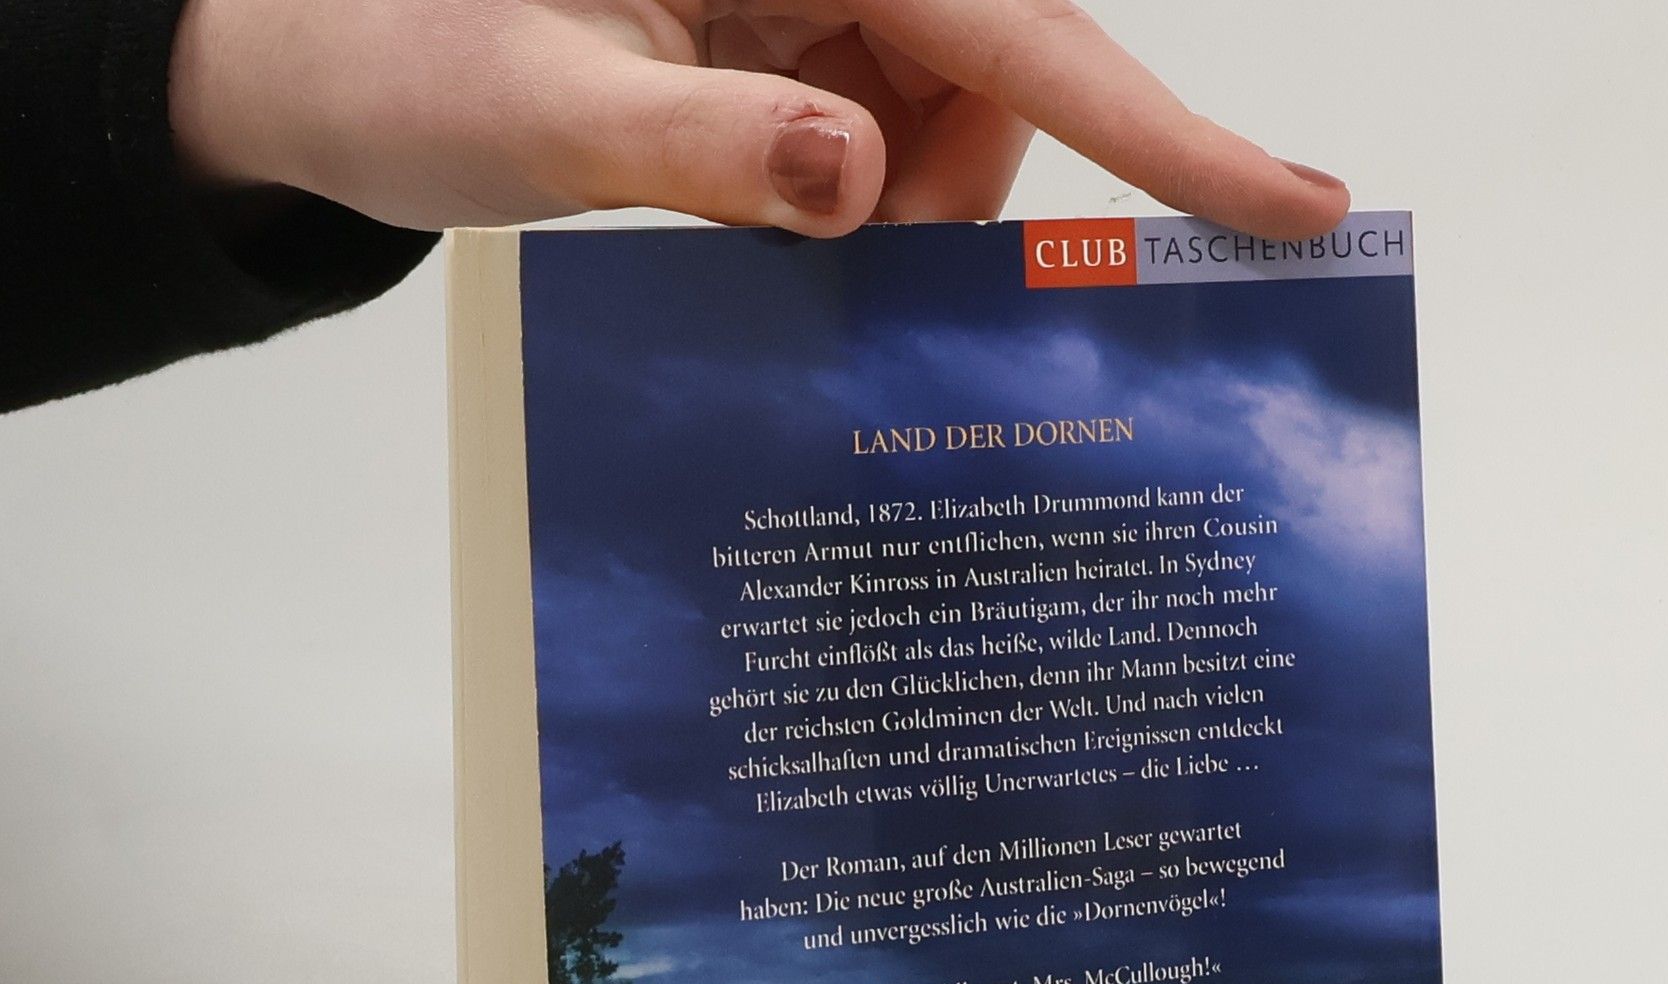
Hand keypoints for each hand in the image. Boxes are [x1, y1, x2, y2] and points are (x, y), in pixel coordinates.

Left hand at [169, 0, 1347, 239]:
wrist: (334, 69)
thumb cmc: (408, 51)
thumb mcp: (546, 104)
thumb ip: (708, 145)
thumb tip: (865, 183)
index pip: (1023, 28)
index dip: (1167, 125)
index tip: (1299, 205)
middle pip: (1000, 94)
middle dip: (947, 203)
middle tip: (811, 242)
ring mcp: (816, 10)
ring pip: (950, 139)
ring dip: (888, 222)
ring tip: (745, 222)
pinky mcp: (791, 62)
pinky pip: (888, 150)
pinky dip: (853, 215)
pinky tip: (765, 219)